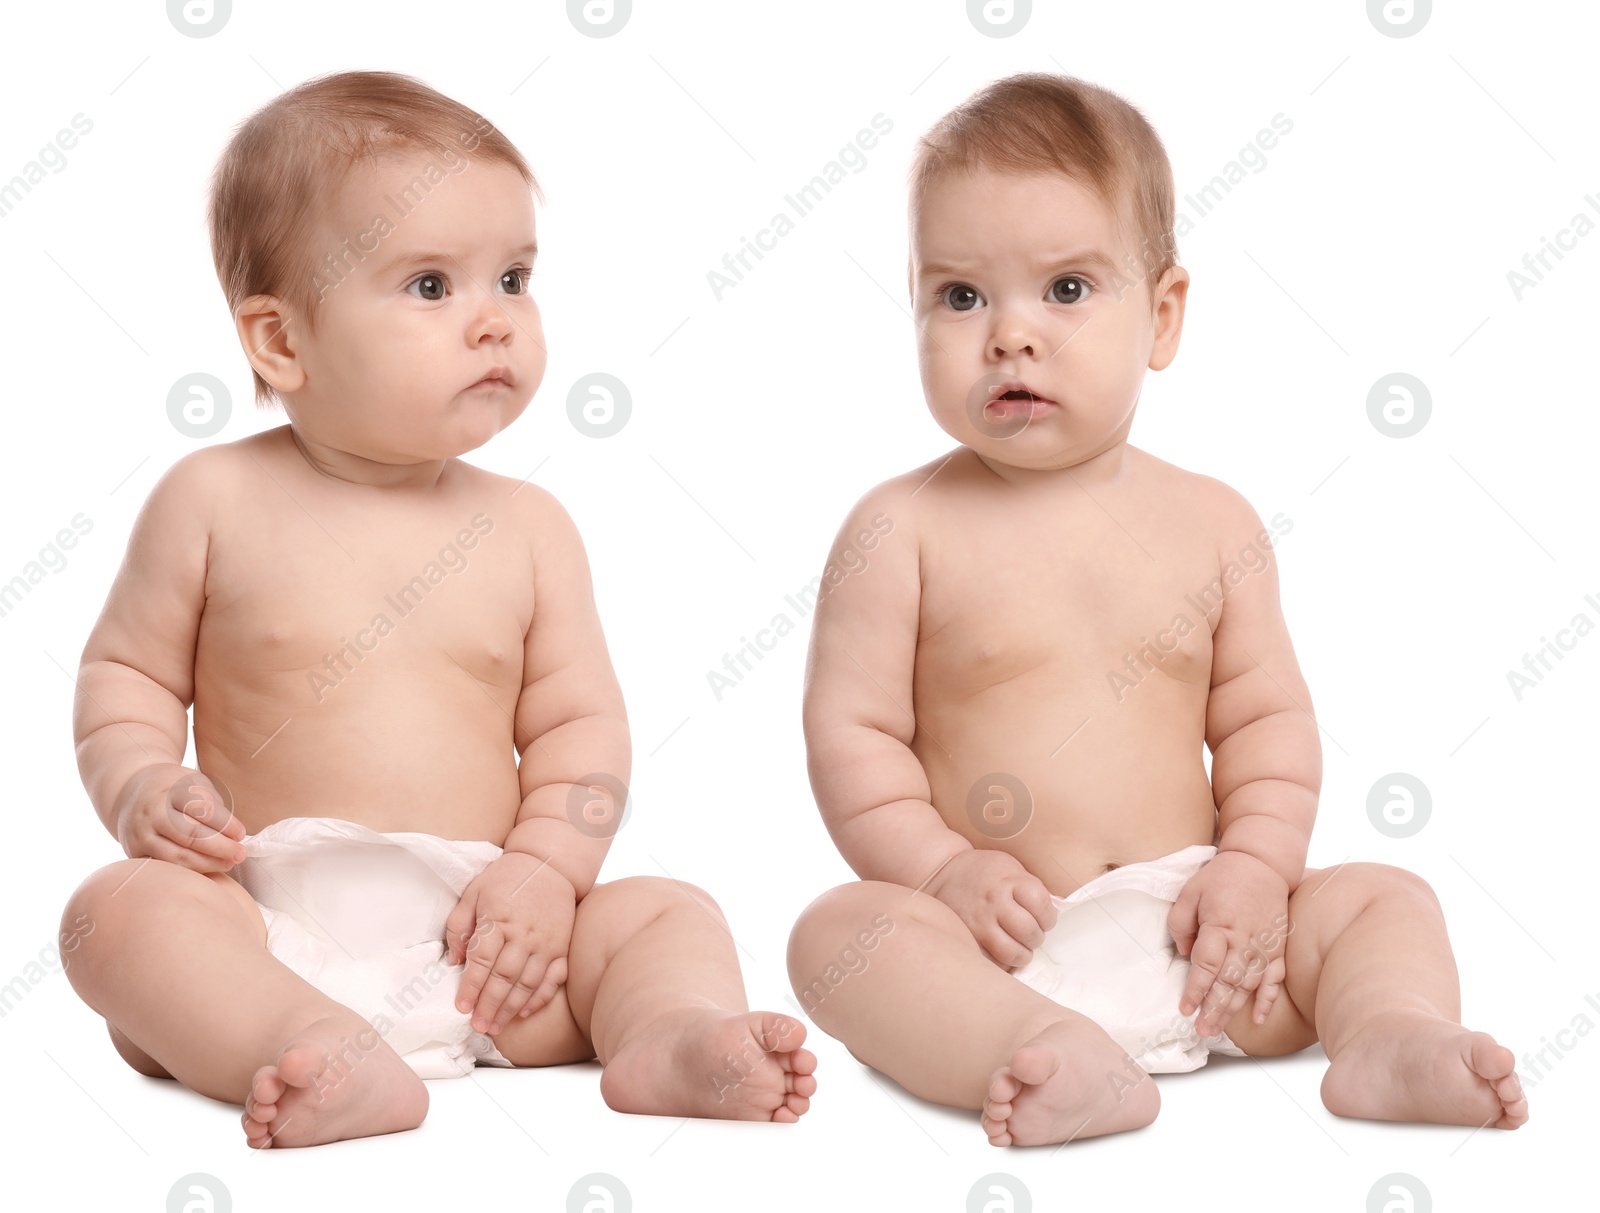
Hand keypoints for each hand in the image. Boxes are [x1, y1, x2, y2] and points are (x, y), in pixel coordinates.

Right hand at [114, 763, 245, 872]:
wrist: (130, 791)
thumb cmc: (173, 788)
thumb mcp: (193, 783)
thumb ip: (212, 805)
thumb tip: (234, 835)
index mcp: (171, 791)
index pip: (202, 809)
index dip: (226, 824)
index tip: (241, 834)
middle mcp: (153, 813)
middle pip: (190, 836)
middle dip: (220, 848)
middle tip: (240, 854)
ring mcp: (141, 834)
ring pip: (177, 856)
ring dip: (207, 864)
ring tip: (227, 864)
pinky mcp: (135, 852)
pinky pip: (165, 866)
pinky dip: (188, 871)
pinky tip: (206, 869)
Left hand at [445, 852, 575, 1034]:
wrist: (549, 863)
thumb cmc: (507, 877)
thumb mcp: (474, 892)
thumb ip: (459, 926)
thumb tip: (454, 961)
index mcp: (498, 920)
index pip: (482, 961)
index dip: (470, 987)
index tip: (461, 1007)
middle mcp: (524, 934)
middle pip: (504, 978)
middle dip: (489, 1005)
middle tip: (478, 1026)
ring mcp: (546, 943)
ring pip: (528, 983)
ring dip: (511, 1008)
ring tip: (496, 1026)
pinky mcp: (562, 947)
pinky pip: (553, 979)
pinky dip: (539, 998)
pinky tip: (524, 1011)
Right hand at [925, 849, 1057, 967]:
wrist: (943, 873)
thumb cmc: (983, 871)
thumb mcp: (1009, 866)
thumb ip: (1028, 886)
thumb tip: (1049, 913)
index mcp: (1008, 881)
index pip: (1041, 904)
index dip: (1049, 916)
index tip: (1045, 919)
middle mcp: (994, 902)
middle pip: (1029, 931)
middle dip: (1037, 937)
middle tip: (1032, 934)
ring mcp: (978, 922)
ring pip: (1011, 952)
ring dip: (1022, 954)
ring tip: (1020, 947)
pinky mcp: (968, 937)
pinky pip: (991, 961)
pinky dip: (1002, 962)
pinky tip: (1002, 952)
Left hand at [1168, 850, 1292, 1036]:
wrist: (1262, 864)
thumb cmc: (1221, 877)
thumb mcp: (1190, 892)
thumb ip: (1181, 924)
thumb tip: (1185, 954)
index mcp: (1220, 926)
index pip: (1206, 966)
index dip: (1195, 991)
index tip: (1184, 1009)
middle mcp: (1244, 941)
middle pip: (1227, 983)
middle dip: (1213, 1010)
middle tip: (1201, 1031)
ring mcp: (1264, 947)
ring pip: (1248, 986)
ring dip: (1233, 1010)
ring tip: (1217, 1029)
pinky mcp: (1277, 948)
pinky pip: (1274, 980)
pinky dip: (1267, 1001)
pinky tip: (1258, 1019)